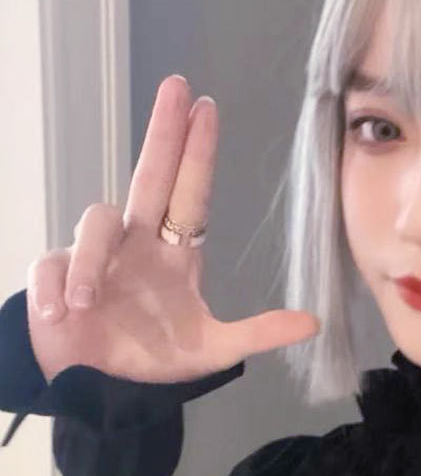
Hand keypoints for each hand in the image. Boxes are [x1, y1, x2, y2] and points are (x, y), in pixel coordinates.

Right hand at [25, 74, 319, 384]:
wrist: (103, 390)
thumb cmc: (153, 357)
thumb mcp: (211, 349)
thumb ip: (258, 333)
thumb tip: (314, 323)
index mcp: (174, 251)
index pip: (189, 192)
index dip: (198, 153)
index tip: (207, 108)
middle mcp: (137, 241)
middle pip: (149, 174)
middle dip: (163, 131)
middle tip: (177, 85)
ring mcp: (96, 255)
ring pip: (94, 223)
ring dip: (91, 260)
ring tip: (87, 303)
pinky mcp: (56, 275)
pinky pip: (51, 264)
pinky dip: (54, 286)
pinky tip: (60, 312)